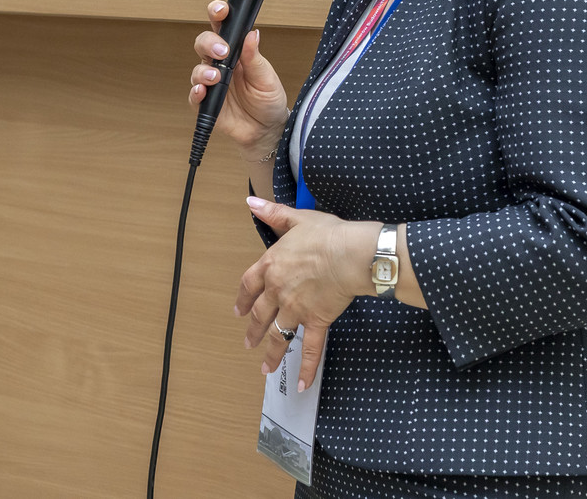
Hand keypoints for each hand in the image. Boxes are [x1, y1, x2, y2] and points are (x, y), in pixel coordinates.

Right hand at [188, 1, 288, 160]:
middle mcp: (220, 65)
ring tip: (215, 77)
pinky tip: (201, 91)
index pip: (223, 28)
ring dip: (203, 71)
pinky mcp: (206, 104)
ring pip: (197, 69)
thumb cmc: (268, 101)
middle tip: (222, 51)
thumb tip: (252, 34)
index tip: (221, 11)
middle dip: (209, 43)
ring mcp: (212, 84)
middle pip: (203, 44)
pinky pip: (194, 96)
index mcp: (236, 52)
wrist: (266, 130)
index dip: (218, 15)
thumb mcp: (267, 78)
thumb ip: (255, 58)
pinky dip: (195, 92)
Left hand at [236, 197, 375, 391]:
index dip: (242, 299)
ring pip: (278, 335)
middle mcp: (278, 291)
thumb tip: (251, 202)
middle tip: (247, 342)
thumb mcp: (297, 218)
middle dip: (252, 329)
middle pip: (260, 314)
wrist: (348, 254)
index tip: (238, 311)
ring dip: (270, 352)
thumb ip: (273, 213)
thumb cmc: (326, 235)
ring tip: (264, 367)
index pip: (249, 285)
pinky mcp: (316, 321)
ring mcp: (295, 309)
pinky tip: (301, 384)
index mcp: (272, 265)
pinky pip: (309, 349)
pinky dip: (305, 368)